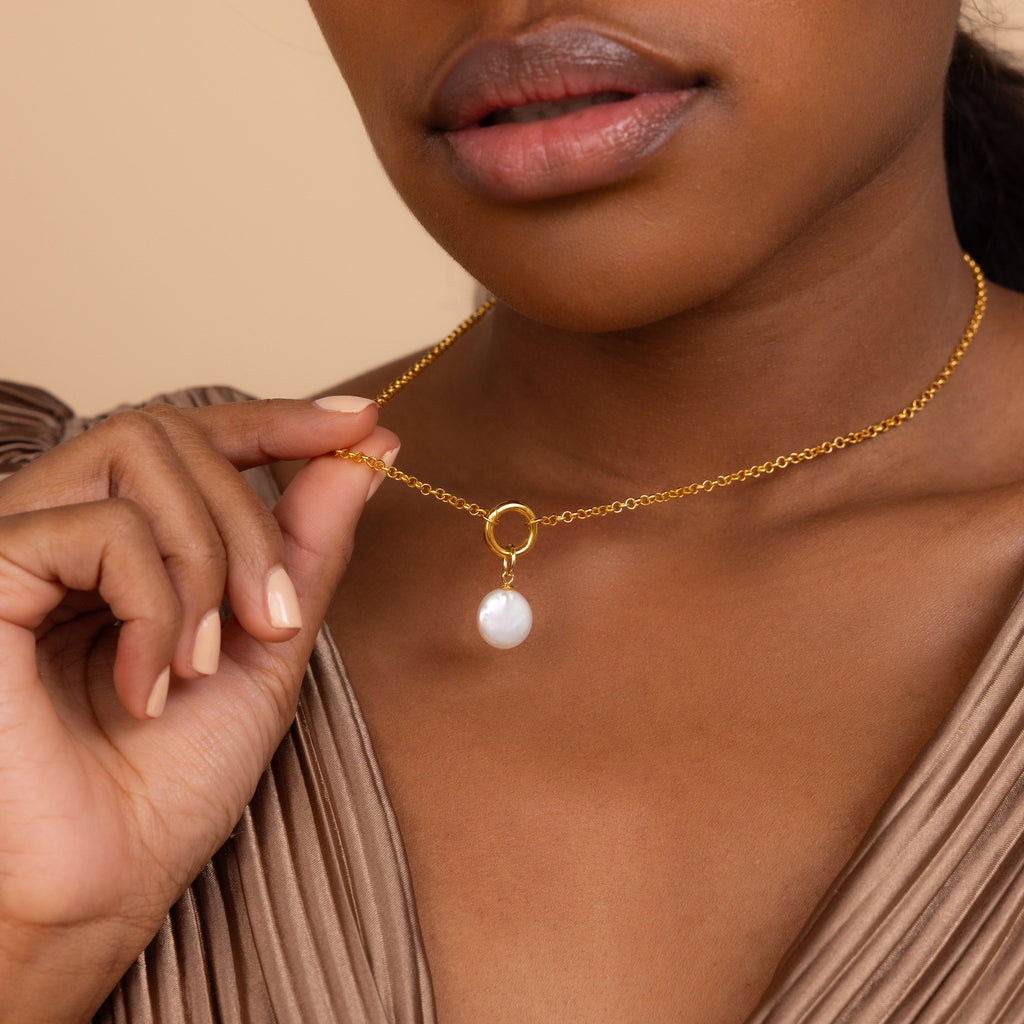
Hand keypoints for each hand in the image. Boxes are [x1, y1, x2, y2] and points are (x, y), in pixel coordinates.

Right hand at [0, 397, 396, 1021]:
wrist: (98, 884)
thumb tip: (367, 450)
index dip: (278, 417)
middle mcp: (60, 524)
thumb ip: (308, 542)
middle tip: (276, 618)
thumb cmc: (172, 777)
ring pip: (139, 456)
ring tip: (205, 661)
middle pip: (173, 433)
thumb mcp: (268, 642)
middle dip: (252, 523)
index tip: (361, 422)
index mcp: (121, 540)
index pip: (193, 434)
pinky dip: (155, 606)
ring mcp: (14, 542)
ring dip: (210, 561)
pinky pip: (99, 530)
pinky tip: (146, 684)